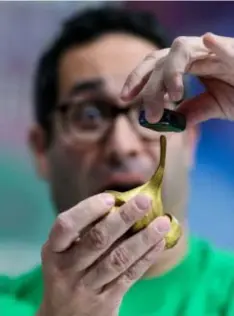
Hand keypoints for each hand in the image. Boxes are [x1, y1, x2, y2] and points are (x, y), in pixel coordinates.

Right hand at [37, 193, 169, 315]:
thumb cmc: (67, 272)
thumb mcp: (64, 251)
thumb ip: (83, 230)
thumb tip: (119, 203)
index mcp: (54, 250)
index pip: (66, 226)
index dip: (88, 210)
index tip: (111, 199)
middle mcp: (67, 269)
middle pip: (97, 241)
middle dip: (124, 218)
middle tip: (145, 201)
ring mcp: (87, 287)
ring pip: (118, 259)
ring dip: (143, 239)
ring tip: (163, 222)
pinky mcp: (106, 302)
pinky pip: (129, 276)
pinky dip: (146, 258)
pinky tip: (160, 243)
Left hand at [121, 33, 233, 125]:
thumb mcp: (214, 105)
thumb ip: (192, 111)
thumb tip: (168, 123)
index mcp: (191, 66)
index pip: (155, 66)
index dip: (137, 80)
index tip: (123, 99)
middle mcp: (199, 55)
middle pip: (161, 58)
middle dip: (149, 84)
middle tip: (149, 113)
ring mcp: (218, 51)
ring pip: (182, 50)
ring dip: (172, 73)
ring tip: (173, 95)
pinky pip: (228, 47)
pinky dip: (218, 46)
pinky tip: (209, 41)